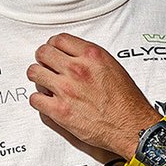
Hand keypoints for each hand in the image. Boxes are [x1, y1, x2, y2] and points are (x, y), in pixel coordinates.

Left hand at [25, 33, 159, 162]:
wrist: (131, 126)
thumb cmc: (126, 101)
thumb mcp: (112, 66)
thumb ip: (89, 58)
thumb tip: (73, 55)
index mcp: (92, 56)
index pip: (59, 39)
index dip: (53, 45)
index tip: (53, 51)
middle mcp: (77, 70)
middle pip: (43, 53)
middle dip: (43, 59)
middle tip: (46, 66)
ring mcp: (66, 90)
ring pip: (34, 73)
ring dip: (38, 77)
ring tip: (45, 82)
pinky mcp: (59, 111)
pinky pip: (35, 99)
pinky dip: (39, 100)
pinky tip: (47, 101)